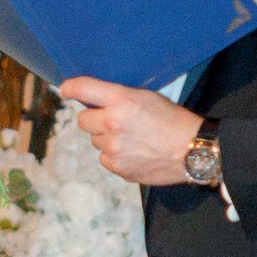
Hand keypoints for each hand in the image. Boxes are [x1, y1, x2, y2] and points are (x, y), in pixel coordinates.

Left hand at [59, 78, 206, 187]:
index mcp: (121, 100)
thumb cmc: (172, 120)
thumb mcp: (147, 97)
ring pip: (95, 141)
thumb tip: (95, 100)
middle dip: (95, 119)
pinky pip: (105, 159)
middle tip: (114, 120)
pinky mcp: (118, 168)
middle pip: (83, 121)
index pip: (83, 89)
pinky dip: (115, 156)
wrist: (192, 151)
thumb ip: (119, 97)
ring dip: (106, 138)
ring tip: (131, 138)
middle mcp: (112, 123)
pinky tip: (134, 152)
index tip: (65, 90)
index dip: (70, 88)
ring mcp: (113, 148)